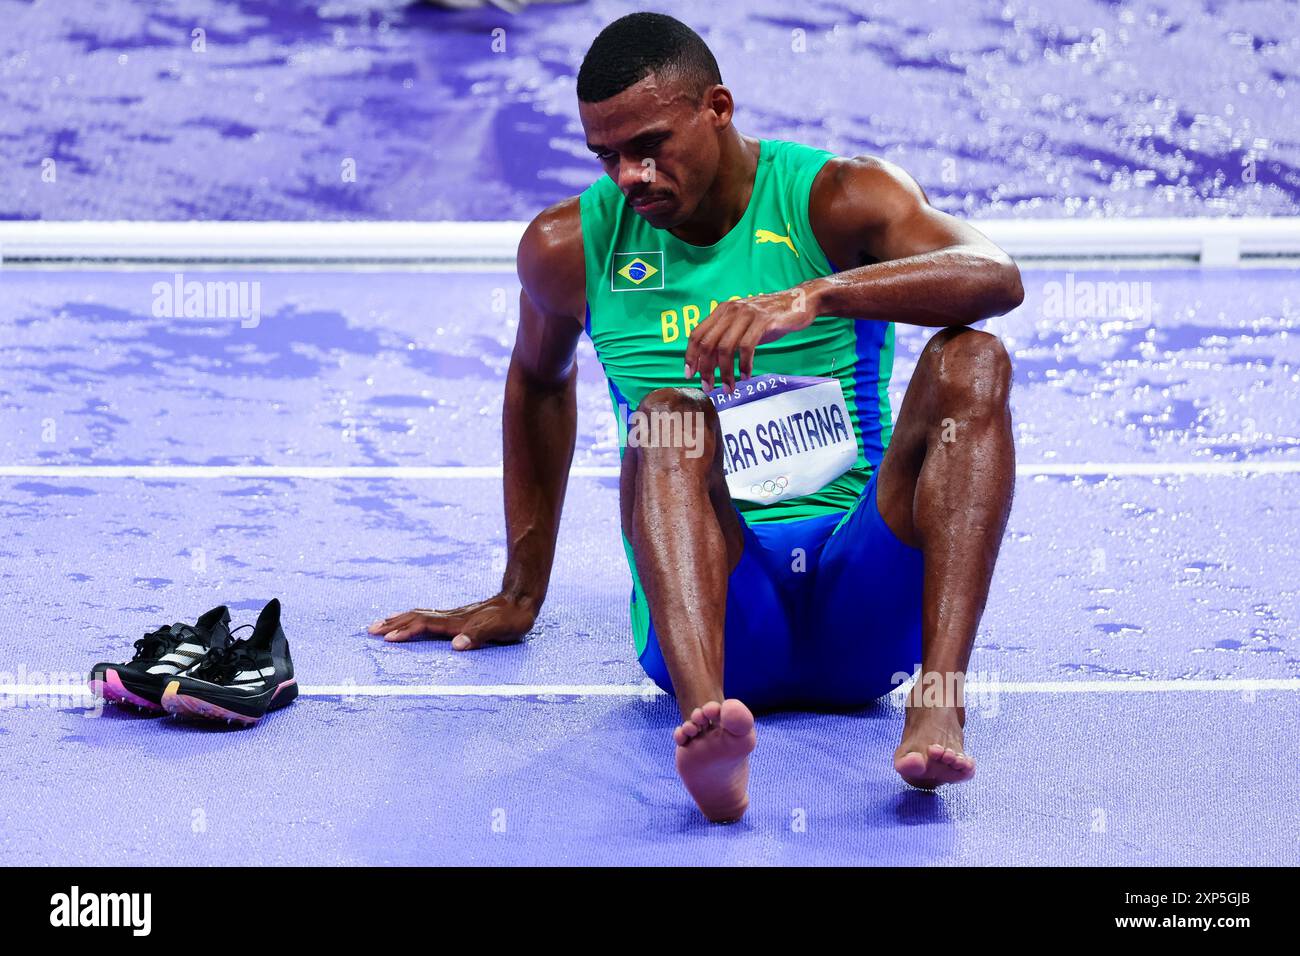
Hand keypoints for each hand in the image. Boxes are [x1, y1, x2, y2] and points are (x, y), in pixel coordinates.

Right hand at [367, 594, 536, 649]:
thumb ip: (479, 636)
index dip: (407, 631)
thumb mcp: (500, 629)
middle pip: (416, 617)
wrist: (522, 598)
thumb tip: (457, 646)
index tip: (388, 638)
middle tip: (370, 630)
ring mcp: (453, 616)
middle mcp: (451, 617)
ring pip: (419, 615)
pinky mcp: (457, 617)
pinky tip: (410, 621)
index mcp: (457, 622)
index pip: (425, 625)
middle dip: (393, 624)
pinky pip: (427, 616)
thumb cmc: (513, 618)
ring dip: (399, 619)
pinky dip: (412, 618)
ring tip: (380, 624)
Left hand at [683, 284, 818, 390]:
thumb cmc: (769, 319)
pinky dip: (744, 365)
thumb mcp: (744, 327)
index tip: (689, 374)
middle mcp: (731, 310)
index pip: (697, 334)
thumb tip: (709, 365)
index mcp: (723, 311)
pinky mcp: (763, 321)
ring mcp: (747, 314)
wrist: (799, 302)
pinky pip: (747, 347)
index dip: (690, 355)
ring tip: (728, 388)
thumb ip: (726, 341)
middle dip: (706, 369)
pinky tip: (746, 376)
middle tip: (708, 387)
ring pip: (726, 348)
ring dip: (725, 372)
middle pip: (708, 343)